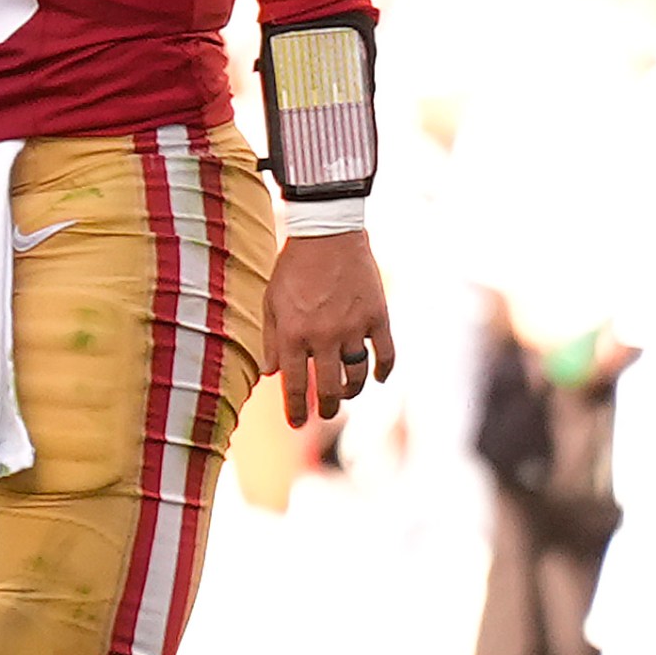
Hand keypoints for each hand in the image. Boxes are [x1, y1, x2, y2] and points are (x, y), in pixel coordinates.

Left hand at [265, 230, 394, 427]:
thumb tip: (271, 374)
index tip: (297, 423)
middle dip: (327, 409)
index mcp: (293, 334)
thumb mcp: (271, 301)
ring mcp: (353, 328)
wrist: (328, 231)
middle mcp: (324, 337)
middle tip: (326, 413)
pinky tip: (377, 377)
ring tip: (347, 392)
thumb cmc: (294, 266)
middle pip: (329, 390)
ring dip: (351, 391)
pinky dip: (383, 371)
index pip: (295, 387)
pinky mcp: (377, 316)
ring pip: (356, 377)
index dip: (296, 411)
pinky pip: (385, 355)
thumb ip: (270, 340)